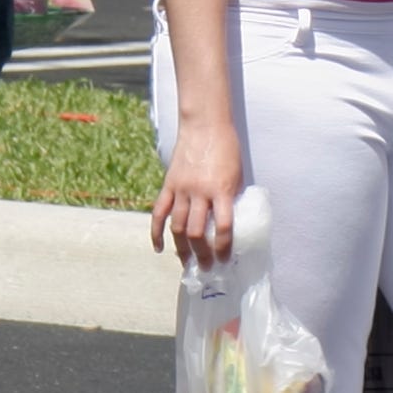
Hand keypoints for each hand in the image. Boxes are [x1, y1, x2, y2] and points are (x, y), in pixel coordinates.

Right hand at [153, 119, 242, 267]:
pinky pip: (159, 213)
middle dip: (201, 254)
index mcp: (221, 190)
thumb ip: (231, 198)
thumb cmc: (227, 148)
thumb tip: (230, 223)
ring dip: (181, 248)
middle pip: (196, 232)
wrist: (205, 124)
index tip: (225, 259)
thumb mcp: (236, 174)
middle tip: (206, 268)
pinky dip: (156, 232)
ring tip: (187, 263)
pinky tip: (159, 248)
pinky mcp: (169, 184)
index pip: (223, 227)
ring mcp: (181, 189)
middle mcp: (199, 192)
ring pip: (177, 226)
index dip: (223, 247)